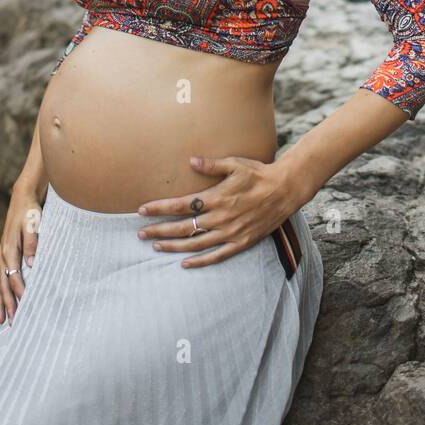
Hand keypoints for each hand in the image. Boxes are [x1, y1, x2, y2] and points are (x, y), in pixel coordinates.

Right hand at [0, 181, 42, 324]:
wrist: (22, 199)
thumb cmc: (30, 213)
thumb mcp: (34, 225)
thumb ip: (33, 244)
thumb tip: (31, 265)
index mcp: (10, 250)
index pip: (14, 277)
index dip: (20, 293)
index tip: (26, 306)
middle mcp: (2, 255)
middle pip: (2, 285)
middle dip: (7, 305)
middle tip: (11, 323)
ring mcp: (1, 256)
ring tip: (1, 320)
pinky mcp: (4, 256)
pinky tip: (0, 303)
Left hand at [135, 155, 298, 268]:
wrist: (285, 190)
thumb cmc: (258, 173)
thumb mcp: (235, 164)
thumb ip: (211, 165)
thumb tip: (190, 160)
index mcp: (216, 197)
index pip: (180, 205)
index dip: (159, 208)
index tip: (141, 210)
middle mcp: (220, 217)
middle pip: (183, 227)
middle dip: (159, 230)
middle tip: (140, 233)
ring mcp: (230, 232)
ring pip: (195, 244)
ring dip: (173, 246)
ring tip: (156, 246)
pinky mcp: (241, 242)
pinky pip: (216, 256)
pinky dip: (200, 261)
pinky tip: (184, 263)